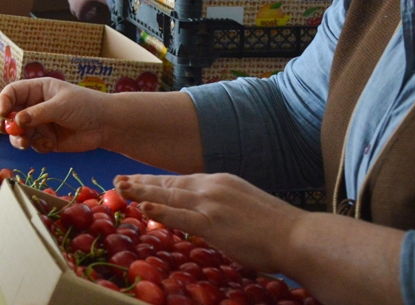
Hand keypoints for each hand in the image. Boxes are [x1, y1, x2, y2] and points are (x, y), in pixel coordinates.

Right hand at [0, 77, 111, 153]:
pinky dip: (38, 145)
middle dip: (6, 123)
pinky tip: (51, 144)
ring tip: (26, 143)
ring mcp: (40, 123)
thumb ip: (38, 113)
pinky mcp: (46, 139)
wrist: (106, 125)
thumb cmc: (85, 106)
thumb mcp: (60, 105)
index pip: (12, 93)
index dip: (3, 102)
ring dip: (19, 139)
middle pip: (10, 114)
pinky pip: (33, 144)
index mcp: (37, 90)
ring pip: (19, 132)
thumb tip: (16, 121)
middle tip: (5, 130)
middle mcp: (35, 106)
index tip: (1, 114)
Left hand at [66, 0, 110, 21]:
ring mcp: (72, 3)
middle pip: (73, 1)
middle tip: (91, 2)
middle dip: (81, 3)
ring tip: (94, 9)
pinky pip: (81, 16)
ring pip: (75, 10)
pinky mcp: (77, 10)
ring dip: (84, 10)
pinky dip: (87, 16)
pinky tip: (94, 13)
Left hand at [114, 173, 304, 273]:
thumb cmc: (275, 228)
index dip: (155, 181)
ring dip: (141, 193)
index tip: (136, 179)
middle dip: (141, 183)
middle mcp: (212, 187)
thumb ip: (220, 206)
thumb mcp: (243, 206)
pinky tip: (142, 209)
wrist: (297, 236)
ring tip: (119, 189)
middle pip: (168, 184)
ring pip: (168, 196)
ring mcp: (211, 204)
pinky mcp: (213, 223)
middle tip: (117, 180)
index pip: (180, 179)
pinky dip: (160, 212)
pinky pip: (180, 216)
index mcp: (220, 182)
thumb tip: (203, 214)